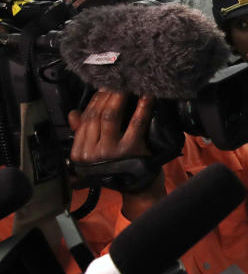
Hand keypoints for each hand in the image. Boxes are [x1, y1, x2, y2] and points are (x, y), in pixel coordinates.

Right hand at [67, 91, 165, 217]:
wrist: (139, 192)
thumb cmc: (119, 169)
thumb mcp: (96, 155)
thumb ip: (84, 135)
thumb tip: (74, 113)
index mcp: (80, 153)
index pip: (85, 120)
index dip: (95, 101)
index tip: (104, 88)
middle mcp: (92, 153)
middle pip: (96, 115)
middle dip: (106, 95)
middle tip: (117, 82)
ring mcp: (111, 151)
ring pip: (111, 116)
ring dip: (119, 97)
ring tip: (128, 85)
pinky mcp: (131, 150)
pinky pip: (136, 123)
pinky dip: (142, 107)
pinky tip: (147, 96)